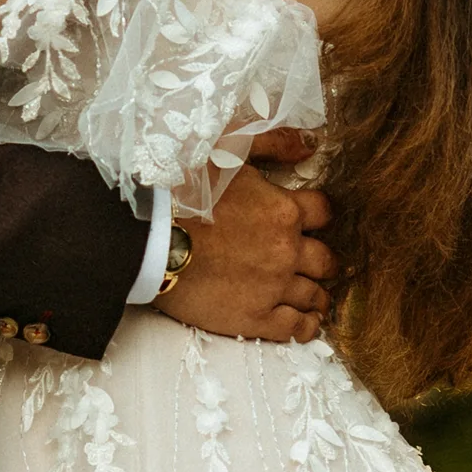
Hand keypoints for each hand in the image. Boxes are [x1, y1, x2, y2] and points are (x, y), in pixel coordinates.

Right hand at [158, 135, 334, 344]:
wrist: (147, 236)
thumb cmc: (182, 189)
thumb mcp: (229, 149)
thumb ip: (273, 143)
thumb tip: (310, 144)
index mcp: (284, 210)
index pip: (323, 213)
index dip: (319, 216)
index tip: (312, 222)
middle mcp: (286, 250)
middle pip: (324, 259)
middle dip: (322, 259)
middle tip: (317, 264)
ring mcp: (273, 287)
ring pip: (313, 295)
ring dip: (317, 294)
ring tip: (316, 297)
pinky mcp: (254, 318)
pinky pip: (295, 328)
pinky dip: (307, 326)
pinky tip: (308, 323)